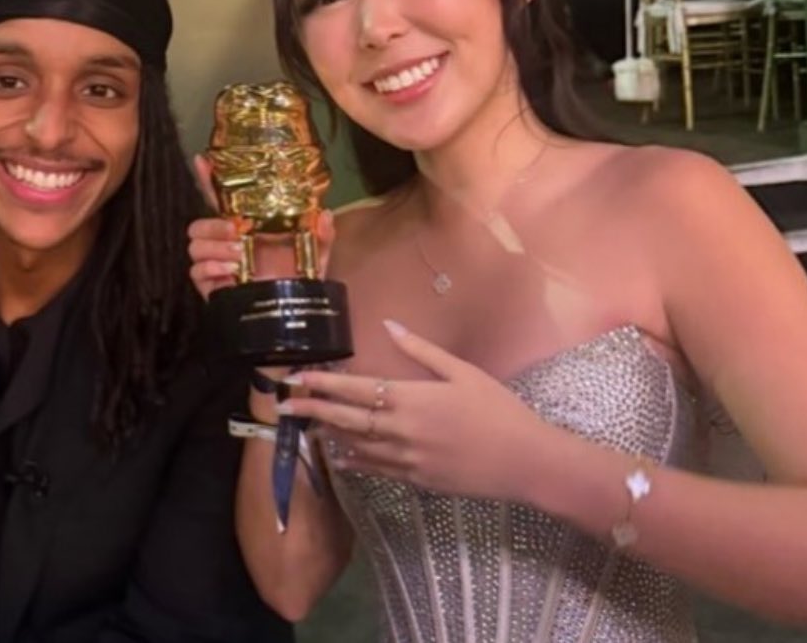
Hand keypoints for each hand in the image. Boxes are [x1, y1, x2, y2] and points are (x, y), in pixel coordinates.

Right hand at [186, 154, 335, 301]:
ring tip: (238, 255)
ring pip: (195, 246)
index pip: (219, 199)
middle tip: (236, 232)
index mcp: (245, 227)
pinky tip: (231, 272)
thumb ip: (322, 235)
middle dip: (213, 225)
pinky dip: (210, 269)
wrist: (292, 317)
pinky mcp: (211, 287)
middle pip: (198, 225)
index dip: (206, 179)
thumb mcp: (315, 254)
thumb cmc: (300, 279)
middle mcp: (226, 243)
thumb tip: (324, 214)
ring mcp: (216, 265)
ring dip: (214, 247)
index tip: (201, 160)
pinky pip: (195, 272)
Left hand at [278, 320, 555, 502]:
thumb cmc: (497, 409)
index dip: (323, 383)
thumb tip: (388, 325)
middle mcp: (401, 431)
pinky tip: (341, 457)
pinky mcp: (418, 481)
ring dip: (329, 434)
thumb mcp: (462, 372)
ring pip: (357, 447)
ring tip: (305, 426)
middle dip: (312, 410)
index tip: (297, 377)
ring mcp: (407, 460)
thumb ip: (421, 350)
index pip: (355, 390)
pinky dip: (355, 462)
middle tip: (282, 405)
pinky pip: (377, 470)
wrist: (525, 461)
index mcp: (411, 399)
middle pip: (346, 419)